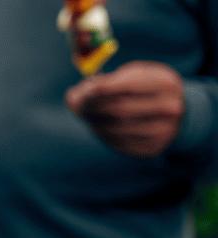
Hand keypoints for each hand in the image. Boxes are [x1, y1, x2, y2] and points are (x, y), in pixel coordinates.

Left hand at [66, 60, 184, 157]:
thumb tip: (74, 95)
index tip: (79, 90)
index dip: (99, 89)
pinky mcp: (151, 149)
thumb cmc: (147, 89)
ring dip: (92, 120)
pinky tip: (97, 124)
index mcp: (166, 84)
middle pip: (119, 109)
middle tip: (74, 102)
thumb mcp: (135, 75)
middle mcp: (169, 108)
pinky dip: (101, 133)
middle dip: (90, 106)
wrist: (178, 114)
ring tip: (84, 112)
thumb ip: (106, 81)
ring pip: (114, 128)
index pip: (128, 86)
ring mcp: (162, 131)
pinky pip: (117, 143)